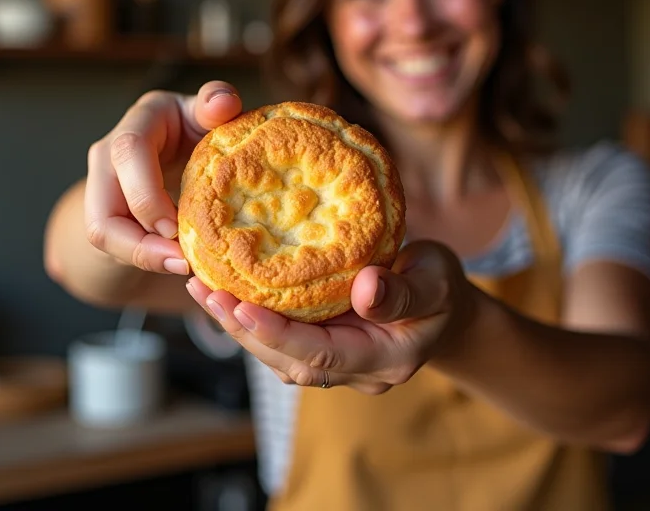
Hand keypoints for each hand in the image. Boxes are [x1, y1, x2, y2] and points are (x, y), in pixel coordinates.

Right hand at [84, 81, 241, 275]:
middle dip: (142, 240)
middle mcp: (111, 151)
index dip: (146, 193)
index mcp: (141, 120)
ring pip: (101, 232)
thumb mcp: (209, 113)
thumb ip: (218, 102)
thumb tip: (223, 103)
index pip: (128, 151)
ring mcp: (103, 184)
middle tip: (184, 260)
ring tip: (183, 266)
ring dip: (142, 255)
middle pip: (104, 205)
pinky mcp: (107, 213)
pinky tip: (178, 264)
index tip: (175, 227)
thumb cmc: (201, 127)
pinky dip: (146, 258)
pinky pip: (114, 245)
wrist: (182, 147)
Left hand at [186, 240, 478, 394]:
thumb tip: (365, 288)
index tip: (240, 305)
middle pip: (289, 361)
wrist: (444, 307)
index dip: (277, 333)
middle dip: (243, 330)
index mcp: (384, 358)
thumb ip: (403, 290)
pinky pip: (285, 341)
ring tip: (204, 289)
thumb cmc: (441, 287)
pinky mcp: (327, 347)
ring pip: (280, 355)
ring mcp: (339, 364)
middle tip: (205, 291)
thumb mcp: (436, 279)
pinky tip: (230, 292)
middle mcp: (355, 371)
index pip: (321, 354)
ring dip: (240, 326)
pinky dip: (255, 319)